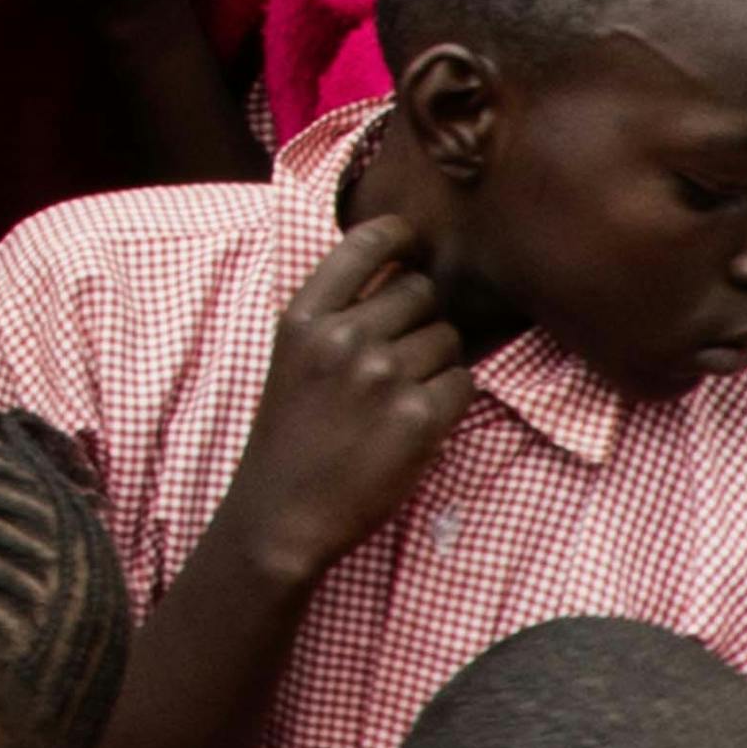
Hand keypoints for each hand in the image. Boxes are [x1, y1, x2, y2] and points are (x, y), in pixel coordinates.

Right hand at [218, 215, 478, 582]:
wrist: (284, 511)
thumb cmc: (290, 434)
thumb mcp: (292, 358)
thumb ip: (336, 316)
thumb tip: (405, 278)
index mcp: (303, 317)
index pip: (363, 245)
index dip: (399, 236)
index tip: (413, 241)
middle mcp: (342, 336)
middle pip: (420, 292)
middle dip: (423, 317)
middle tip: (405, 353)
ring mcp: (381, 376)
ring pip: (448, 339)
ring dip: (438, 363)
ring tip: (406, 395)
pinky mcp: (417, 418)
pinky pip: (462, 384)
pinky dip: (450, 400)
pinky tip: (420, 420)